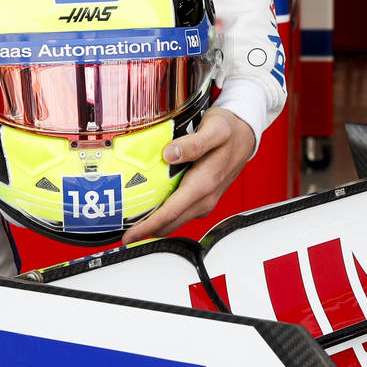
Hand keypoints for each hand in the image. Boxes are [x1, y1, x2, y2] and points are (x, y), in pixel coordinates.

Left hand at [123, 108, 257, 243]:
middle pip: (169, 223)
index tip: (129, 235)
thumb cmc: (230, 131)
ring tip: (130, 218)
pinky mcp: (203, 199)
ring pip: (174, 221)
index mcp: (204, 184)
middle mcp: (205, 198)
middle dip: (145, 229)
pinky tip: (149, 206)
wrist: (245, 134)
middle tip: (120, 227)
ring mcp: (204, 201)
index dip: (148, 227)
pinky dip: (163, 215)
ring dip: (154, 223)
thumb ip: (193, 144)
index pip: (171, 213)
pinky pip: (179, 213)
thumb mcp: (214, 130)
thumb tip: (169, 155)